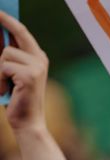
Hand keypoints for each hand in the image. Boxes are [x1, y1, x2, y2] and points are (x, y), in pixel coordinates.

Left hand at [0, 12, 47, 131]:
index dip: (8, 19)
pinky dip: (0, 79)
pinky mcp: (30, 75)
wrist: (28, 124)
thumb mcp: (12, 74)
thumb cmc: (16, 99)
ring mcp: (37, 67)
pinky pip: (3, 66)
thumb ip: (8, 55)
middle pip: (17, 32)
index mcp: (38, 58)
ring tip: (4, 85)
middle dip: (4, 21)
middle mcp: (40, 59)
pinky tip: (7, 91)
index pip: (22, 31)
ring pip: (5, 53)